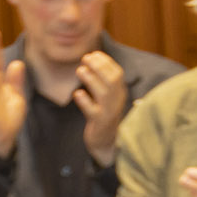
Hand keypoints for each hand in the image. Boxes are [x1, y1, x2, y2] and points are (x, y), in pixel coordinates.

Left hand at [72, 49, 128, 163]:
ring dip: (91, 80)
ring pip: (104, 94)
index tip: (93, 54)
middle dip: (99, 67)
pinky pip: (93, 111)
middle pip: (112, 80)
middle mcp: (117, 101)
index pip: (117, 73)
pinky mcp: (100, 123)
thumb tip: (91, 57)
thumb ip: (101, 80)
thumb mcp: (105, 97)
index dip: (106, 62)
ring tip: (80, 70)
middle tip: (85, 58)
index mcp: (120, 93)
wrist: (106, 143)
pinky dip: (84, 101)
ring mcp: (109, 112)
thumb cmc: (103, 115)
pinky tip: (77, 94)